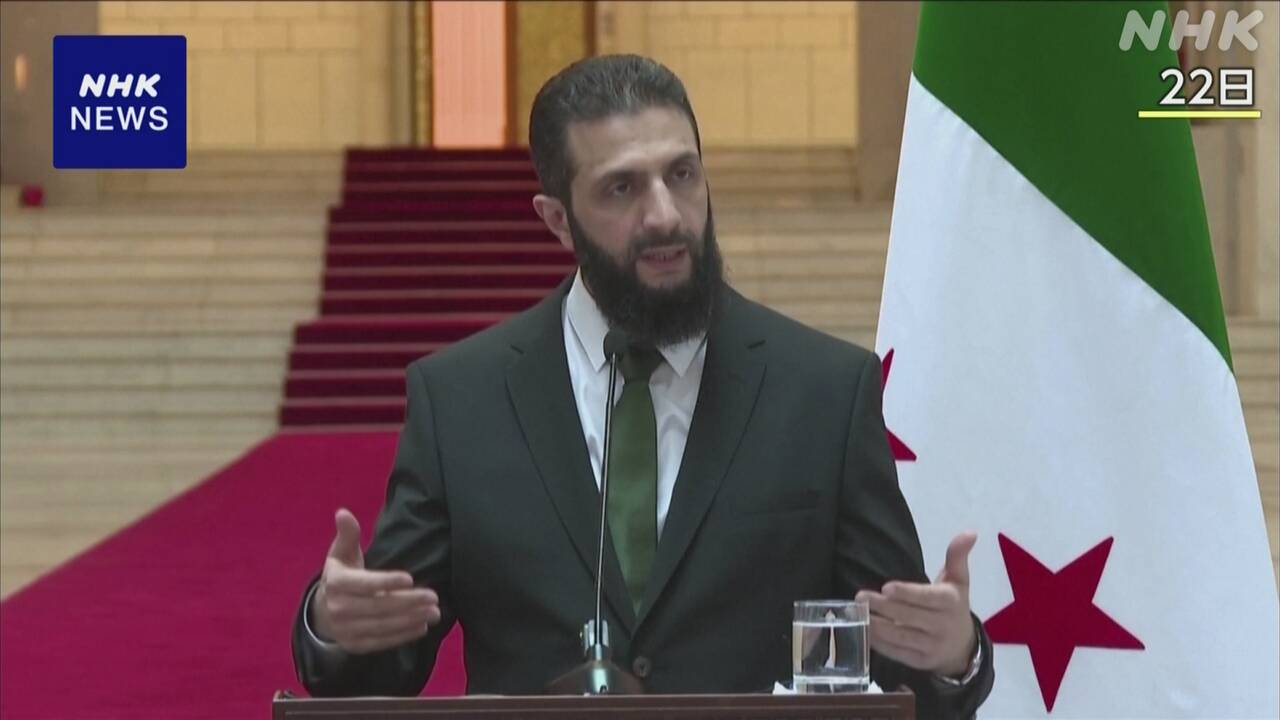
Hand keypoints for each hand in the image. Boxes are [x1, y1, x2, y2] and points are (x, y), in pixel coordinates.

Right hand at [312, 508, 441, 654]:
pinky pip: (381, 642)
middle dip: (408, 602)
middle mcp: (338, 609)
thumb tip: (343, 512)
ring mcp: (345, 630)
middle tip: (433, 596)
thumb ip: (347, 534)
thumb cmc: (341, 575)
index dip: (386, 582)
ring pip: (382, 625)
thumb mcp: (341, 553)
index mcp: (336, 583)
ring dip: (410, 620)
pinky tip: (422, 627)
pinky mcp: (355, 645)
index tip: (410, 578)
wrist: (322, 611)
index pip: (363, 584)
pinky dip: (402, 636)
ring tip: (434, 612)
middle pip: (378, 606)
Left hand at [855, 532, 978, 676]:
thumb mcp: (959, 581)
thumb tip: (970, 532)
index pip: (928, 598)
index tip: (886, 587)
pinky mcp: (920, 662)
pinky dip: (880, 644)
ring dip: (878, 625)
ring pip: (901, 636)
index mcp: (951, 603)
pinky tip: (866, 632)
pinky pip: (898, 653)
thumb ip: (957, 556)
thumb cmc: (954, 607)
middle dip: (883, 606)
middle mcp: (943, 626)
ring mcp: (931, 647)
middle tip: (861, 596)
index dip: (907, 593)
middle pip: (909, 616)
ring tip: (859, 613)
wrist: (963, 648)